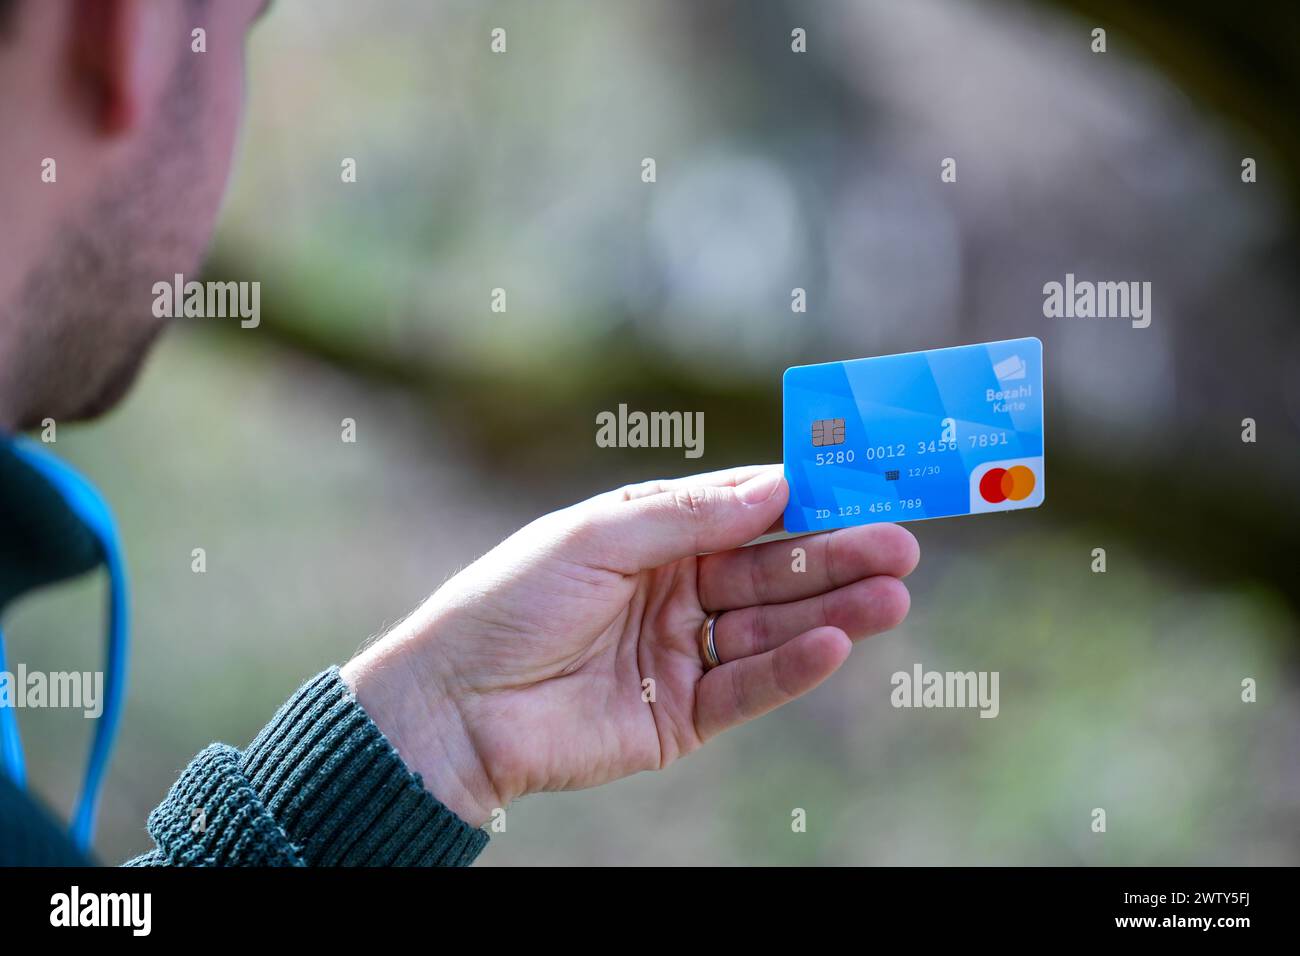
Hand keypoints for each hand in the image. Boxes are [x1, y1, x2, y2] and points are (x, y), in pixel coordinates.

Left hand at [340, 465, 918, 825]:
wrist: (455, 706)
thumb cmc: (509, 604)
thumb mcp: (595, 539)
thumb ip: (687, 516)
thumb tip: (774, 486)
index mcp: (652, 539)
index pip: (743, 514)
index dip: (803, 501)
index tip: (864, 484)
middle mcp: (675, 592)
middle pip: (770, 571)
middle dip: (835, 557)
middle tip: (902, 545)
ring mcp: (681, 655)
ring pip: (770, 628)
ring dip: (831, 610)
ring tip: (892, 594)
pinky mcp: (682, 717)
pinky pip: (748, 687)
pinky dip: (792, 666)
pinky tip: (835, 642)